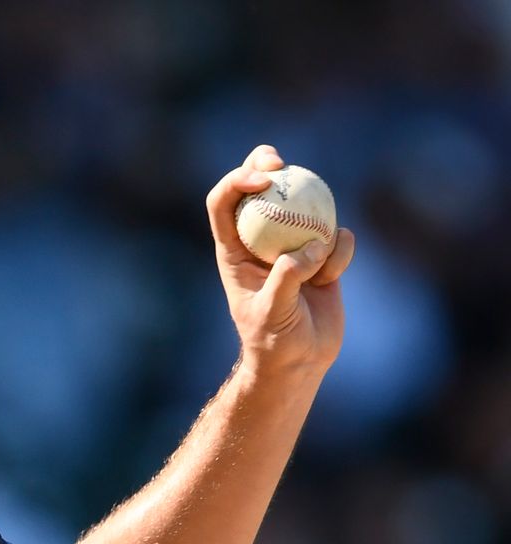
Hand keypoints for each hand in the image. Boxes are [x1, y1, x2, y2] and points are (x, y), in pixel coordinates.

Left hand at [206, 145, 355, 375]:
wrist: (299, 361)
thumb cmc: (274, 341)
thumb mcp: (273, 312)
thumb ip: (288, 277)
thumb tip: (311, 246)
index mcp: (234, 250)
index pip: (223, 204)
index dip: (237, 181)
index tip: (264, 178)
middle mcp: (261, 240)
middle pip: (259, 187)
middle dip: (265, 163)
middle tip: (281, 163)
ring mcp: (293, 244)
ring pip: (306, 205)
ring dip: (319, 225)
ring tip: (318, 269)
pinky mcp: (323, 253)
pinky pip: (338, 235)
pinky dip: (340, 251)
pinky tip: (331, 278)